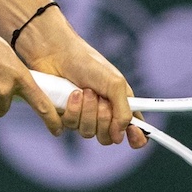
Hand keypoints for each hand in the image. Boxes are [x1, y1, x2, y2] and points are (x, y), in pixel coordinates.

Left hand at [11, 5, 146, 147]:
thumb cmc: (87, 63)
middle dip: (104, 119)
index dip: (136, 137)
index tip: (133, 135)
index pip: (134, 129)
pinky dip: (72, 110)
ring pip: (88, 133)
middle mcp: (103, 113)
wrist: (56, 54)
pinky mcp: (65, 115)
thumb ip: (123, 110)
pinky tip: (71, 94)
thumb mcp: (114, 83)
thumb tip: (121, 134)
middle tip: (100, 99)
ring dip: (87, 112)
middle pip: (108, 137)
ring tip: (83, 91)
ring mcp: (83, 116)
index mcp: (120, 104)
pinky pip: (70, 126)